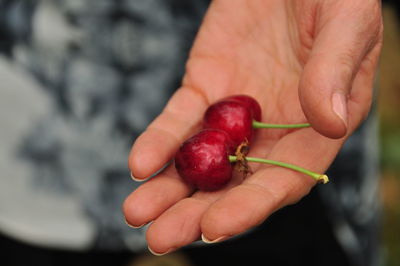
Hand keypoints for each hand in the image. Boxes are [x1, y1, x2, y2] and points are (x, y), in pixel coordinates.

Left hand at [123, 0, 382, 254]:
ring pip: (200, 160)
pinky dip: (159, 142)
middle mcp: (273, 130)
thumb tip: (330, 119)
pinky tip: (140, 165)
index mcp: (316, 128)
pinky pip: (179, 120)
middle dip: (196, 212)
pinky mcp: (205, 87)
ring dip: (169, 190)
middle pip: (234, 182)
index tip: (214, 227)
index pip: (284, 179)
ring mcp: (235, 112)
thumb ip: (335, 70)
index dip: (251, 206)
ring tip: (137, 214)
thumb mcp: (345, 22)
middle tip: (160, 239)